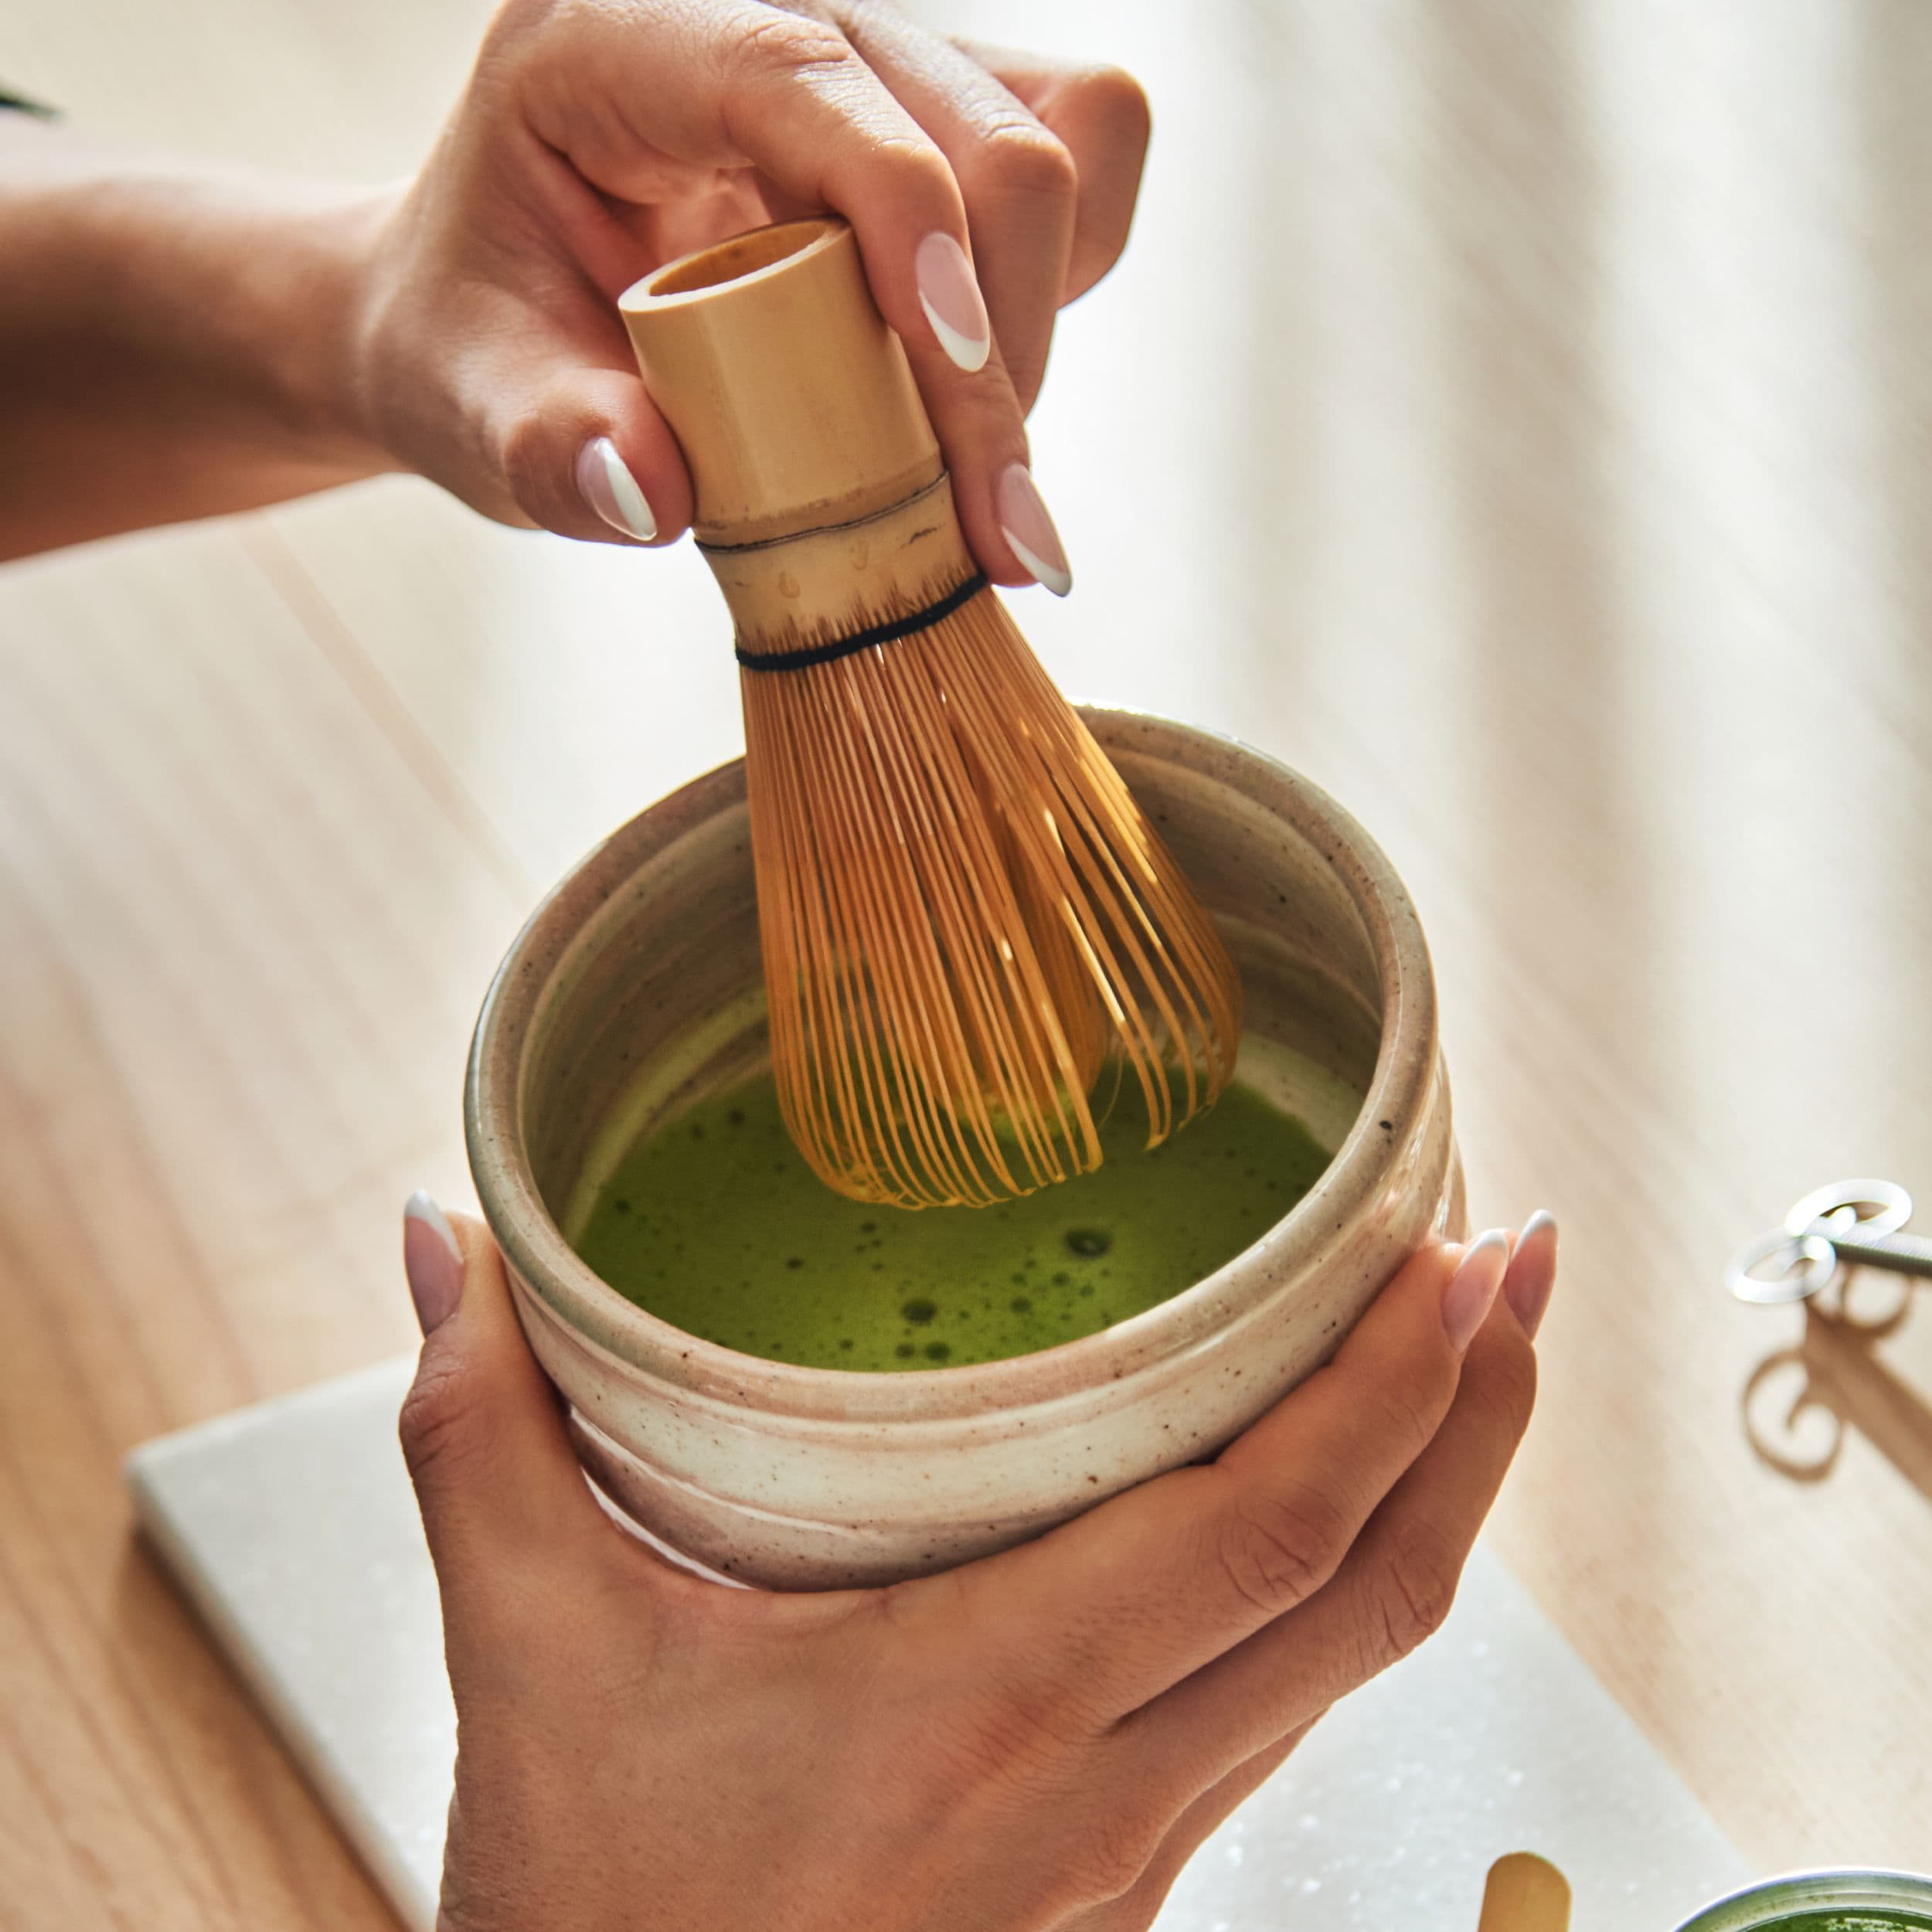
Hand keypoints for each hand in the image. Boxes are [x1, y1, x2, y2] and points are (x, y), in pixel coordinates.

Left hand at [351, 1, 1151, 587]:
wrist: (503, 311)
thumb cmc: (479, 338)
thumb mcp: (468, 398)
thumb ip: (543, 444)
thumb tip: (653, 495)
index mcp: (619, 38)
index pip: (799, 79)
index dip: (902, 212)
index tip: (958, 369)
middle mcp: (763, 14)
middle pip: (973, 122)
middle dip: (1002, 333)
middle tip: (982, 518)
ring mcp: (863, 60)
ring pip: (1055, 133)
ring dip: (1041, 320)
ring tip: (975, 467)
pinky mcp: (928, 120)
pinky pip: (1074, 168)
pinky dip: (1057, 290)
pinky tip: (977, 388)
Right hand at [398, 1199, 1556, 1930]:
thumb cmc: (597, 1929)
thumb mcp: (525, 1671)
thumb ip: (483, 1440)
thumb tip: (446, 1247)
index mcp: (982, 1710)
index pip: (1258, 1540)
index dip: (1388, 1392)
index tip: (1457, 1252)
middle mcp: (1102, 1789)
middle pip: (1370, 1597)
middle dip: (1477, 1414)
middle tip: (1522, 1253)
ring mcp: (1137, 1852)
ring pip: (1351, 1661)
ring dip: (1427, 1495)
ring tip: (1461, 1346)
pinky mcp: (1130, 1882)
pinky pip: (1283, 1711)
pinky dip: (1339, 1580)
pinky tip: (1319, 1500)